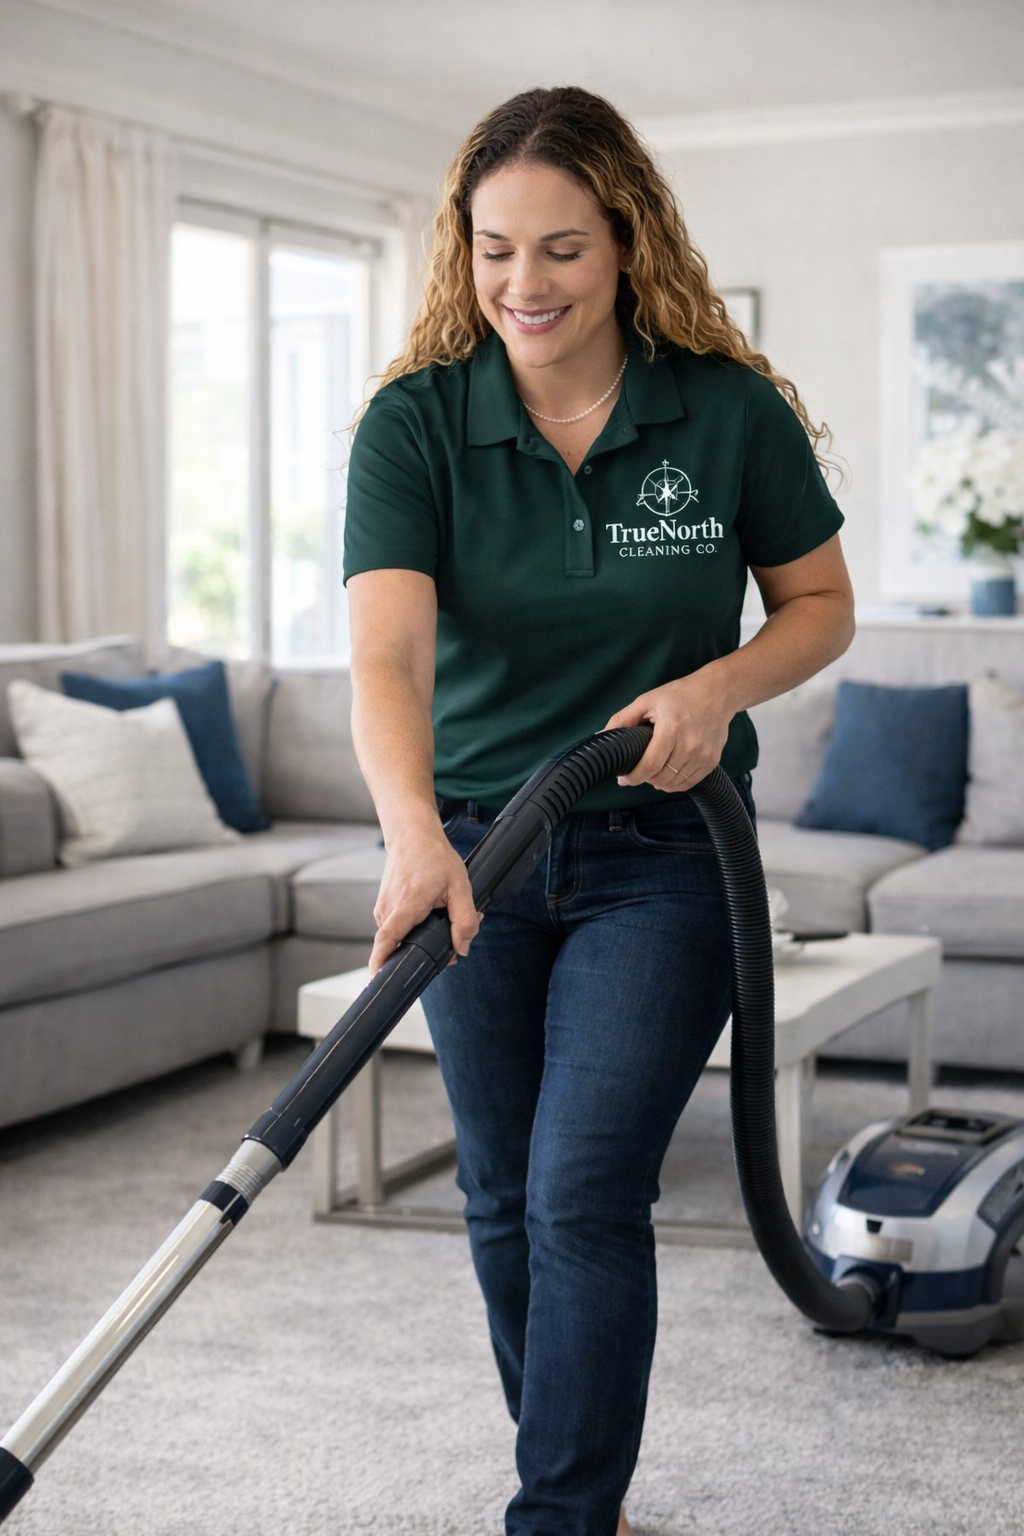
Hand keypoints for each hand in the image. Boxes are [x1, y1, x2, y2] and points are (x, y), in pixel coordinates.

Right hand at [369, 818, 481, 976]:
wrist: (412, 834)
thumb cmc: (434, 857)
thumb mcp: (460, 886)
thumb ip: (465, 920)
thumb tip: (462, 948)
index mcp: (407, 904)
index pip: (388, 940)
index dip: (381, 963)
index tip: (377, 981)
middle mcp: (388, 908)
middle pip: (399, 945)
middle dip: (423, 950)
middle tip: (450, 939)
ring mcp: (382, 907)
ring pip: (399, 936)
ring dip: (419, 936)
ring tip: (440, 915)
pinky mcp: (383, 907)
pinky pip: (396, 927)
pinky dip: (412, 927)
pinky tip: (428, 912)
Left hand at [604, 671, 732, 792]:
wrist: (719, 692)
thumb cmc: (681, 694)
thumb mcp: (649, 699)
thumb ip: (624, 718)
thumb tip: (602, 735)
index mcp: (672, 728)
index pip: (651, 764)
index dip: (634, 777)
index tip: (623, 778)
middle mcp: (690, 744)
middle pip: (661, 777)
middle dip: (643, 778)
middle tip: (635, 772)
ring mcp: (703, 755)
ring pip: (674, 784)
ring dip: (658, 782)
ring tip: (651, 771)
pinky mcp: (712, 761)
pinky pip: (688, 783)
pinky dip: (674, 784)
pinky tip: (666, 774)